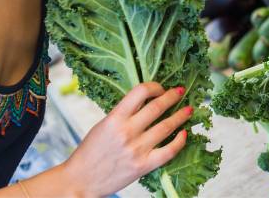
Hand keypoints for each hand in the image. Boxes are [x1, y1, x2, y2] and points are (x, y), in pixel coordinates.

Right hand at [61, 82, 192, 196]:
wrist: (80, 181)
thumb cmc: (90, 152)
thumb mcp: (103, 125)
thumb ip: (123, 113)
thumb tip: (146, 101)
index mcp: (114, 119)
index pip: (140, 92)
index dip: (155, 87)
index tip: (161, 88)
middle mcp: (126, 132)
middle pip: (157, 107)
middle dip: (172, 97)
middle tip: (180, 92)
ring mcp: (136, 150)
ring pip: (166, 127)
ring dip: (181, 116)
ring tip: (188, 110)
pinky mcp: (143, 166)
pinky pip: (168, 151)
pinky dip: (180, 141)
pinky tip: (184, 134)